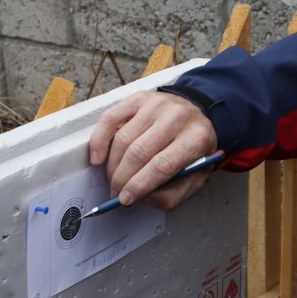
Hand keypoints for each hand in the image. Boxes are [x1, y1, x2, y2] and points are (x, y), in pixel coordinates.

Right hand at [87, 92, 219, 210]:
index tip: (126, 199)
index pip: (162, 164)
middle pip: (139, 152)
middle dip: (122, 178)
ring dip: (112, 164)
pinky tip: (98, 157)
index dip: (139, 185)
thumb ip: (172, 193)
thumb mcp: (195, 176)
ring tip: (114, 177)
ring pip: (123, 138)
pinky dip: (99, 139)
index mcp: (196, 138)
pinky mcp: (139, 99)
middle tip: (116, 191)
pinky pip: (110, 118)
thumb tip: (140, 197)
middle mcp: (177, 117)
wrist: (198, 116)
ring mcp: (157, 105)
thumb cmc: (194, 149)